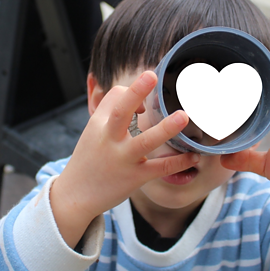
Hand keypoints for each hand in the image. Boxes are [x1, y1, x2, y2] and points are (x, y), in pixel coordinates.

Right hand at [50, 71, 198, 247]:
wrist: (75, 195)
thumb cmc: (90, 157)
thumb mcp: (93, 130)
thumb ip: (113, 111)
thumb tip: (141, 103)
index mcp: (99, 124)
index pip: (115, 97)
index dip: (134, 92)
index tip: (143, 102)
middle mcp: (109, 140)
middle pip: (120, 112)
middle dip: (135, 93)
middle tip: (151, 75)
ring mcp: (123, 160)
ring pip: (145, 142)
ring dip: (166, 129)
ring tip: (184, 117)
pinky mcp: (135, 178)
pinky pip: (160, 168)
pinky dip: (179, 162)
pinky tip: (194, 156)